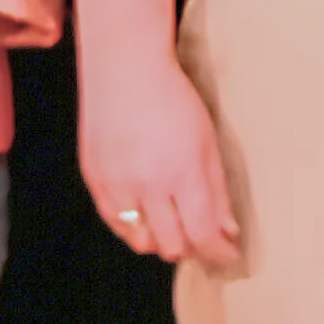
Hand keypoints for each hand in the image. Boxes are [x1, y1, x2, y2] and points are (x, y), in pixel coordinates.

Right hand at [78, 47, 243, 273]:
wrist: (125, 69)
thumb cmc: (173, 99)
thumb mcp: (207, 142)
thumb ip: (217, 191)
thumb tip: (227, 230)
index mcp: (183, 173)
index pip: (203, 234)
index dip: (218, 252)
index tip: (227, 254)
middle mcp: (148, 184)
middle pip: (172, 245)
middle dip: (192, 249)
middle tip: (201, 240)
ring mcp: (117, 184)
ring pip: (141, 241)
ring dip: (161, 242)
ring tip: (173, 227)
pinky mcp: (95, 180)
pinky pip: (115, 223)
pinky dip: (134, 229)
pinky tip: (147, 216)